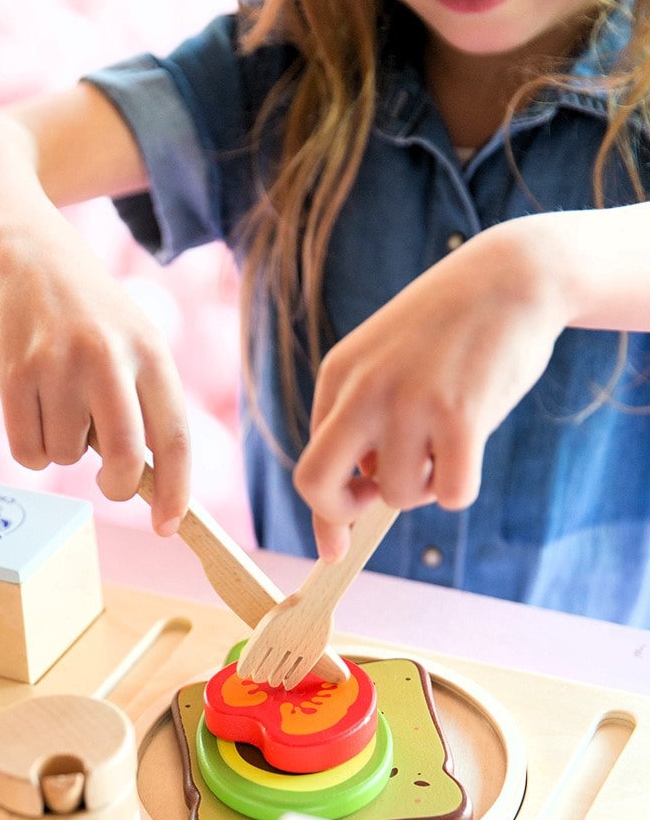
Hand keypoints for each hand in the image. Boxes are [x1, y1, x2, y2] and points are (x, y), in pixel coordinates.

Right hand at [0, 218, 189, 535]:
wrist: (25, 253)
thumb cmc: (89, 313)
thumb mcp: (134, 341)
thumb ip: (146, 404)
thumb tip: (149, 484)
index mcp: (151, 353)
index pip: (173, 438)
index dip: (175, 491)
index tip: (168, 525)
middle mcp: (108, 359)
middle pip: (123, 460)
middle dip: (116, 486)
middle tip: (109, 481)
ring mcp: (57, 366)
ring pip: (65, 458)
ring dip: (62, 447)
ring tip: (58, 400)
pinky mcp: (12, 374)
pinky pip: (26, 451)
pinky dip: (30, 446)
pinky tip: (31, 408)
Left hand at [294, 217, 568, 560]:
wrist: (509, 277)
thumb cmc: (446, 333)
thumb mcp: (383, 365)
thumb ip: (360, 427)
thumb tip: (351, 509)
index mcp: (337, 377)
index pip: (310, 464)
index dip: (325, 510)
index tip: (336, 543)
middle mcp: (362, 391)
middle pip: (318, 485)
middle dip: (341, 513)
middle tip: (376, 501)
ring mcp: (409, 403)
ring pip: (397, 494)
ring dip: (423, 486)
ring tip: (443, 443)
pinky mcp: (460, 415)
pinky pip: (451, 494)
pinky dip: (460, 488)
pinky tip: (469, 448)